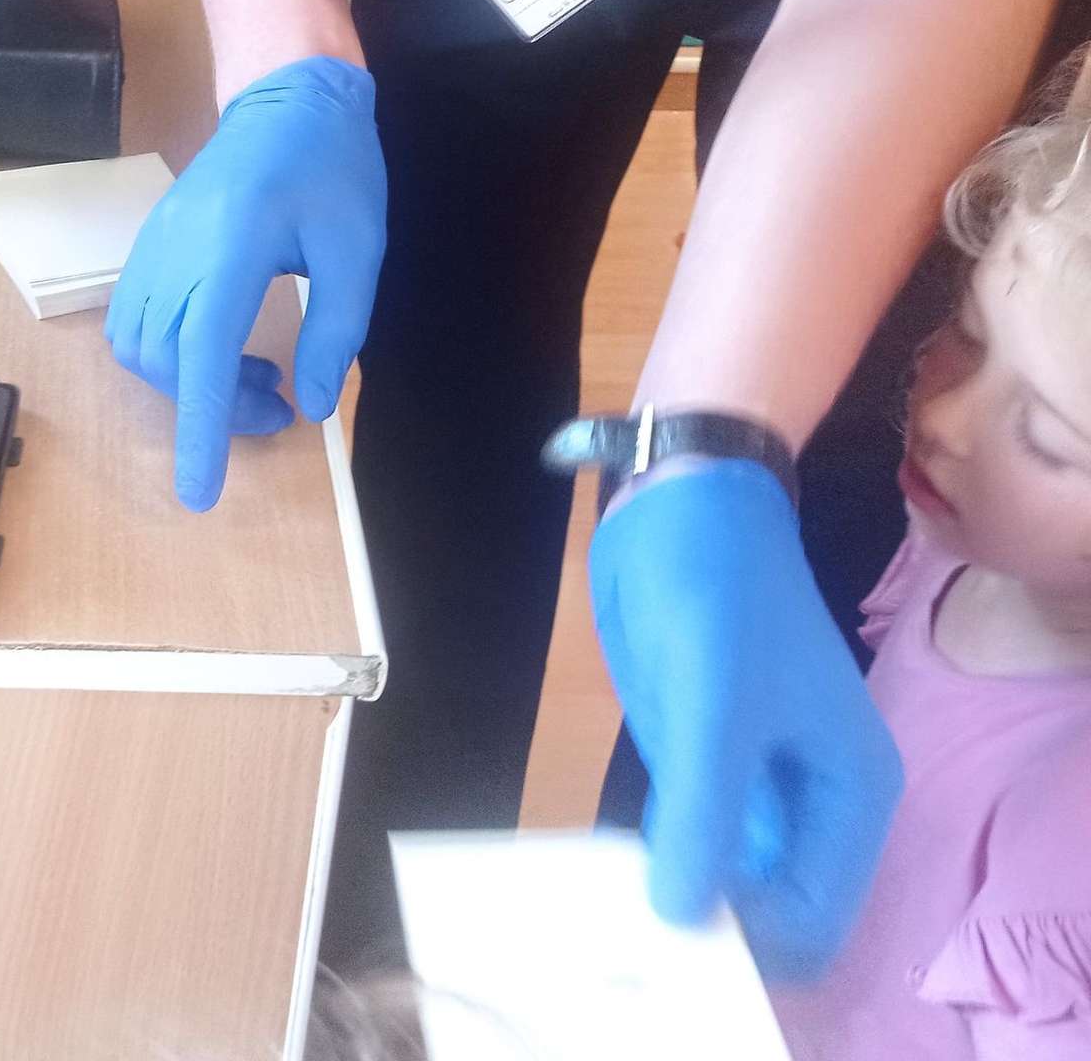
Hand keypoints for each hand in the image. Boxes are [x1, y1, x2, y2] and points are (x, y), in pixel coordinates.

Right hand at [105, 56, 384, 509]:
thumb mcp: (357, 249)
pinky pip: (132, 319)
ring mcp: (154, 244)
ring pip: (138, 347)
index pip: (203, 351)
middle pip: (166, 360)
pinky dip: (167, 356)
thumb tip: (311, 405)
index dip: (202, 425)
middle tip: (281, 406)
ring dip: (188, 383)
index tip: (199, 491)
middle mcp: (178, 248)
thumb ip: (336, 329)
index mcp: (234, 245)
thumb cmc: (332, 166)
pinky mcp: (149, 244)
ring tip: (256, 379)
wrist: (286, 96)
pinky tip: (219, 348)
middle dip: (214, 408)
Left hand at [589, 460, 903, 981]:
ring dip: (675, 894)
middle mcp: (808, 797)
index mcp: (849, 792)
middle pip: (769, 906)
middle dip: (710, 927)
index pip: (813, 921)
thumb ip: (707, 814)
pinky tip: (603, 869)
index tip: (673, 952)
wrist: (680, 499)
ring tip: (606, 914)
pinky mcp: (701, 751)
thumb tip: (685, 921)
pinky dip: (655, 852)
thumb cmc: (717, 593)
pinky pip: (685, 827)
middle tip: (627, 942)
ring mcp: (752, 775)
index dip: (751, 947)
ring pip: (723, 873)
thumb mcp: (714, 705)